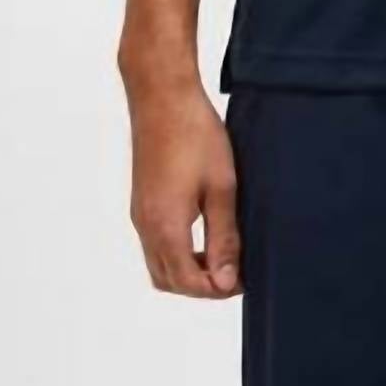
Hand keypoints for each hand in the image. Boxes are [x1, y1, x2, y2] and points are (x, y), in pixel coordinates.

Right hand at [125, 78, 242, 297]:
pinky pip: (154, 243)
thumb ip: (223, 237)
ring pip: (159, 263)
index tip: (245, 278)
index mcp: (165, 226)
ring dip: (188, 269)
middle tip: (235, 271)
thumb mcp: (221, 187)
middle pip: (169, 280)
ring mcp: (140, 213)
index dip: (217, 289)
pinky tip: (203, 233)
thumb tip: (225, 281)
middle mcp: (145, 226)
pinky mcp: (141, 200)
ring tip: (222, 254)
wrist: (162, 96)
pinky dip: (177, 251)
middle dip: (201, 285)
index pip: (187, 282)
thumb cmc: (195, 136)